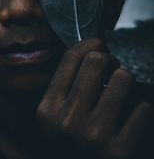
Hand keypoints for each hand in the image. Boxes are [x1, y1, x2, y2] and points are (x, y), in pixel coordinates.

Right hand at [36, 38, 153, 158]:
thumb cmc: (66, 148)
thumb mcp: (51, 120)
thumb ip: (64, 89)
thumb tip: (92, 52)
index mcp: (48, 108)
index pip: (71, 58)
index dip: (89, 43)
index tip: (99, 42)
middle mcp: (68, 119)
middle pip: (97, 61)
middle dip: (109, 59)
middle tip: (111, 67)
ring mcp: (94, 136)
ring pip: (122, 78)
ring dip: (124, 81)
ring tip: (120, 91)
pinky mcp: (119, 152)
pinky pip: (141, 107)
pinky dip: (139, 108)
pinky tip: (129, 117)